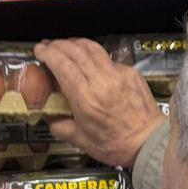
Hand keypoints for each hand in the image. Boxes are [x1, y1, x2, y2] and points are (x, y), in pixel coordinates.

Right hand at [34, 38, 165, 167]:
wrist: (148, 142)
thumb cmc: (113, 145)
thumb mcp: (80, 141)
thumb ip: (60, 126)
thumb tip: (50, 116)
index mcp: (85, 99)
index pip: (63, 65)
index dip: (49, 54)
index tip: (39, 50)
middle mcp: (101, 81)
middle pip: (75, 51)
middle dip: (58, 45)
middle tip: (48, 45)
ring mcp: (117, 74)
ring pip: (92, 48)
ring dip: (75, 43)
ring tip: (65, 45)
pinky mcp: (130, 72)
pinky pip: (107, 58)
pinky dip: (94, 54)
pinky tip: (89, 60)